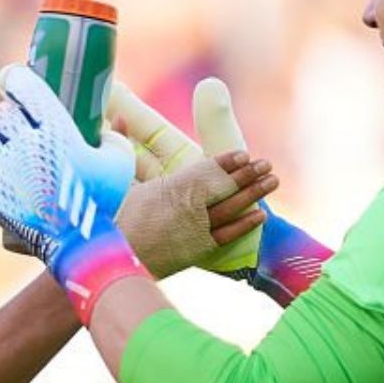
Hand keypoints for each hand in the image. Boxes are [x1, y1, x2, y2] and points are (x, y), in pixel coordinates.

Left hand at [0, 64, 148, 320]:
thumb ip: (112, 136)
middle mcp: (25, 146)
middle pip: (1, 117)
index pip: (21, 85)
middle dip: (9, 118)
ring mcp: (6, 174)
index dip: (13, 78)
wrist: (86, 248)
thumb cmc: (108, 203)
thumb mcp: (121, 160)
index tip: (10, 79)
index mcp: (54, 128)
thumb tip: (104, 128)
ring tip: (15, 163)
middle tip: (21, 127)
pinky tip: (2, 186)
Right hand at [113, 150, 275, 278]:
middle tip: (267, 165)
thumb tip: (118, 119)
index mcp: (171, 188)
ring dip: (253, 194)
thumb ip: (122, 148)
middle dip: (248, 174)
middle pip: (225, 188)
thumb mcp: (116, 182)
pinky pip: (226, 236)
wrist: (111, 264)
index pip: (206, 170)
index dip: (227, 162)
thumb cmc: (111, 221)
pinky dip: (244, 225)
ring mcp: (194, 231)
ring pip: (231, 210)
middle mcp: (188, 208)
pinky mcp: (196, 252)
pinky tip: (259, 215)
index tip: (243, 154)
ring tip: (272, 182)